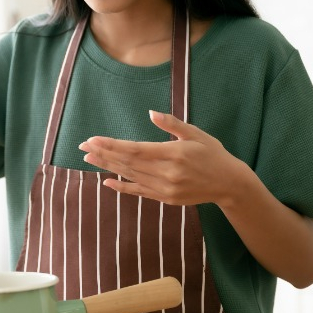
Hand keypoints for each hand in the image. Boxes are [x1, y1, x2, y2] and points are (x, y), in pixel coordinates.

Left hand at [78, 110, 246, 205]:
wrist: (229, 183)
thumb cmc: (213, 153)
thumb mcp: (195, 134)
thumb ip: (172, 124)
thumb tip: (150, 113)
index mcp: (173, 153)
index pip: (135, 149)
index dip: (112, 145)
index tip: (93, 140)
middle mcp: (167, 173)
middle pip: (128, 163)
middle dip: (104, 154)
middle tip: (83, 147)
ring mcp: (165, 188)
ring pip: (130, 176)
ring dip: (108, 168)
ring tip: (89, 159)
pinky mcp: (166, 198)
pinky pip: (139, 192)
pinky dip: (122, 187)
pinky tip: (107, 182)